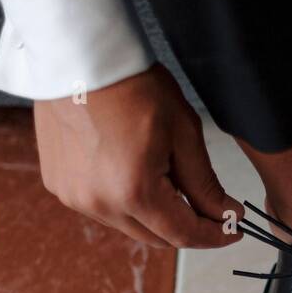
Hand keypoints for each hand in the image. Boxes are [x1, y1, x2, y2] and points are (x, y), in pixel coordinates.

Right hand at [33, 64, 241, 247]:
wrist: (78, 55)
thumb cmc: (131, 84)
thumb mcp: (183, 133)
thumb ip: (204, 184)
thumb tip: (224, 215)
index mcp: (133, 192)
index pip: (184, 234)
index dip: (214, 235)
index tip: (232, 229)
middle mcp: (98, 203)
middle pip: (156, 237)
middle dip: (187, 227)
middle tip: (211, 209)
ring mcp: (74, 196)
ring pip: (129, 225)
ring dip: (154, 215)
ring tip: (171, 182)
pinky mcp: (59, 184)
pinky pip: (101, 208)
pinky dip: (124, 201)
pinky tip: (135, 173)